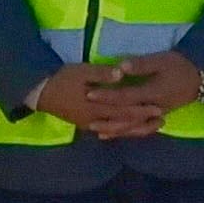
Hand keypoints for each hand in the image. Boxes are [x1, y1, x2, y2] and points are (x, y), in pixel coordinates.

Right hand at [31, 60, 173, 139]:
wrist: (41, 94)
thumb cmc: (62, 79)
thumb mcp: (81, 71)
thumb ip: (101, 74)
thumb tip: (121, 74)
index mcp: (96, 107)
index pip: (124, 110)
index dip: (142, 110)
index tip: (159, 108)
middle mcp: (96, 121)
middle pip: (124, 123)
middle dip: (143, 121)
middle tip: (162, 119)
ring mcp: (91, 125)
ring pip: (118, 129)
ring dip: (135, 128)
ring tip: (152, 126)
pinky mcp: (87, 125)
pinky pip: (108, 130)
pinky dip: (121, 130)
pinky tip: (130, 129)